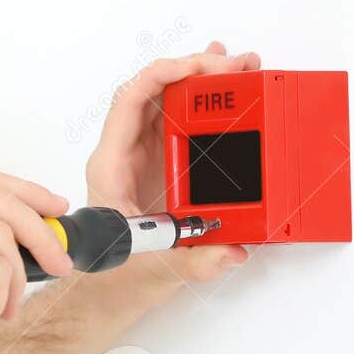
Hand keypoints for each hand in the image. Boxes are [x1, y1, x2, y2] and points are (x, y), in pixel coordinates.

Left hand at [86, 39, 255, 288]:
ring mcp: (144, 156)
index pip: (130, 101)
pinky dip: (206, 101)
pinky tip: (230, 88)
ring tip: (241, 65)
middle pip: (154, 91)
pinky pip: (182, 121)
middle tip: (237, 65)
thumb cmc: (118, 274)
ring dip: (203, 80)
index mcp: (112, 165)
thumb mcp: (156, 268)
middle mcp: (125, 152)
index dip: (163, 74)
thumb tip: (230, 250)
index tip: (202, 67)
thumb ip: (192, 260)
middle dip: (195, 70)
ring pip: (169, 102)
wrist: (113, 288)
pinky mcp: (163, 164)